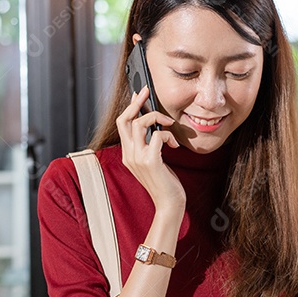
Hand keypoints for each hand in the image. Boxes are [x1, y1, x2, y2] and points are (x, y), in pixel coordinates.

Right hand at [116, 86, 184, 214]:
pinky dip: (167, 135)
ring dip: (157, 118)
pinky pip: (157, 135)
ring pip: (139, 124)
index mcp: (127, 154)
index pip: (122, 124)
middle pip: (124, 120)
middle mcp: (129, 155)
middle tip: (147, 92)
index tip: (139, 95)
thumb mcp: (153, 161)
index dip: (130, 107)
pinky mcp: (150, 161)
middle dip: (137, 103)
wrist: (168, 204)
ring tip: (169, 125)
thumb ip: (149, 145)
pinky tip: (175, 144)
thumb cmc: (165, 183)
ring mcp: (137, 158)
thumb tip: (155, 125)